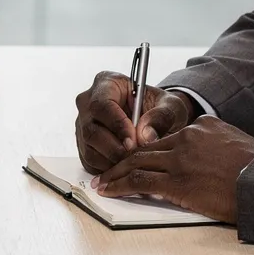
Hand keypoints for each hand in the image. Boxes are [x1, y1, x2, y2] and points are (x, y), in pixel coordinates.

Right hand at [74, 72, 196, 171]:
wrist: (154, 119)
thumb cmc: (159, 107)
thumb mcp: (171, 106)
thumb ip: (162, 117)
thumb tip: (145, 135)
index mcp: (106, 84)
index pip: (101, 105)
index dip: (116, 125)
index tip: (134, 140)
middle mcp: (88, 103)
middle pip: (91, 130)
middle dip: (114, 148)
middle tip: (136, 156)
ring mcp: (82, 125)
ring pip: (89, 149)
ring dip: (112, 161)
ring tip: (134, 162)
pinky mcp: (83, 145)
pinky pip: (90, 162)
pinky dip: (108, 170)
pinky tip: (126, 166)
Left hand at [91, 116, 253, 222]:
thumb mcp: (239, 145)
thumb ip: (217, 146)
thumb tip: (206, 159)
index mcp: (203, 126)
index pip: (167, 138)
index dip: (148, 150)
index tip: (136, 157)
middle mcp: (187, 137)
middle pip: (146, 148)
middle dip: (123, 160)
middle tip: (107, 170)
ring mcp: (180, 159)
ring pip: (136, 163)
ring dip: (115, 174)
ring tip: (102, 183)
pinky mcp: (176, 182)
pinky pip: (139, 182)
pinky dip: (119, 186)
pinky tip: (109, 190)